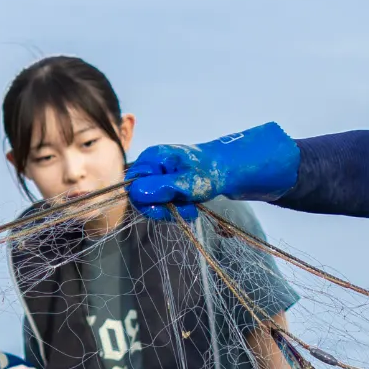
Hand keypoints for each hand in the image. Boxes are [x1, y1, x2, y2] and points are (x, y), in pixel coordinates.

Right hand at [124, 123, 300, 219]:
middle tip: (186, 209)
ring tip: (193, 206)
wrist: (235, 169)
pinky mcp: (170, 184)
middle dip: (163, 208)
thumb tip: (136, 193)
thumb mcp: (189, 182)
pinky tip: (193, 205)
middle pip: (142, 197)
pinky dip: (178, 208)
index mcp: (152, 158)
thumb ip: (162, 188)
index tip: (168, 208)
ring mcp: (161, 175)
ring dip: (174, 210)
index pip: (132, 187)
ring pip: (155, 203)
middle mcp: (153, 165)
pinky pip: (165, 202)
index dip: (148, 202)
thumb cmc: (214, 171)